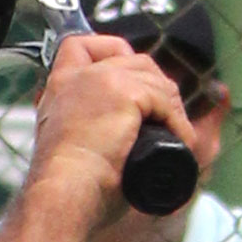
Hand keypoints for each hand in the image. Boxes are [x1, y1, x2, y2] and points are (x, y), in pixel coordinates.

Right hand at [24, 24, 196, 218]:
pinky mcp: (124, 92)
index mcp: (61, 88)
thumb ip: (85, 126)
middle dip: (156, 87)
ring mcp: (102, 79)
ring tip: (174, 137)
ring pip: (154, 78)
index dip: (111, 54)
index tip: (129, 83)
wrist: (64, 195)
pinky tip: (180, 143)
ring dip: (170, 108)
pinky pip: (164, 100)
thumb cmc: (69, 189)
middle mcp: (79, 76)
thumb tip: (123, 133)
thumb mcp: (70, 147)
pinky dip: (178, 123)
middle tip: (165, 122)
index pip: (81, 46)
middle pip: (133, 59)